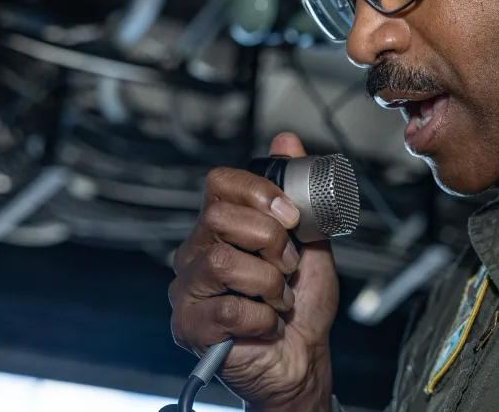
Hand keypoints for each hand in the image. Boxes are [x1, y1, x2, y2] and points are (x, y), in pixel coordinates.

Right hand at [169, 133, 337, 410]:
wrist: (304, 357)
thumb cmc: (302, 303)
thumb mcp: (310, 239)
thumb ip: (298, 193)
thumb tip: (286, 140)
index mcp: (223, 228)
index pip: (220, 184)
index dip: (258, 193)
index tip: (290, 217)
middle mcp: (198, 253)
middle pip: (219, 219)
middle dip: (269, 241)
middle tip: (287, 265)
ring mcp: (188, 291)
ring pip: (223, 263)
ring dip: (268, 282)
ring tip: (278, 298)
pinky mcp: (190, 327)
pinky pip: (227, 310)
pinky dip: (263, 318)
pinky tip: (266, 323)